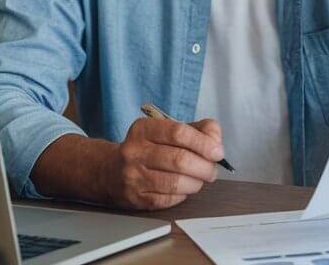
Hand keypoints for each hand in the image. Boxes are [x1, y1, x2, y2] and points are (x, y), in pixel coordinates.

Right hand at [99, 117, 224, 209]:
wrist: (111, 171)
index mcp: (144, 129)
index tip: (218, 152)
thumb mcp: (168, 130)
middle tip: (212, 170)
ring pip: (176, 182)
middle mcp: (135, 151)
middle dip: (204, 167)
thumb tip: (215, 140)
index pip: (178, 133)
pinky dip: (183, 195)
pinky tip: (183, 189)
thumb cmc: (148, 149)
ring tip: (200, 180)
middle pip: (180, 160)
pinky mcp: (136, 197)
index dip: (203, 143)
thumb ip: (197, 130)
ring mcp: (133, 176)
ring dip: (196, 183)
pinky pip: (169, 199)